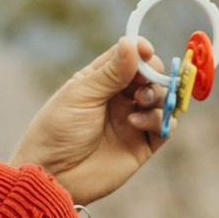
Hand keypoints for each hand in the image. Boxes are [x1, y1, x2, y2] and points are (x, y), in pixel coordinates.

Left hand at [13, 34, 172, 206]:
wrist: (53, 175)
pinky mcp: (143, 144)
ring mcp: (133, 120)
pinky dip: (159, 119)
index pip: (130, 57)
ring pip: (163, 98)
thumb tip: (133, 43)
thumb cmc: (57, 131)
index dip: (141, 51)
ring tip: (141, 100)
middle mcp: (120, 98)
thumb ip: (111, 72)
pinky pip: (165, 126)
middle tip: (143, 82)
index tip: (146, 51)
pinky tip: (136, 122)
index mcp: (101, 80)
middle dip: (155, 73)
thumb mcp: (82, 95)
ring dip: (158, 94)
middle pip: (152, 75)